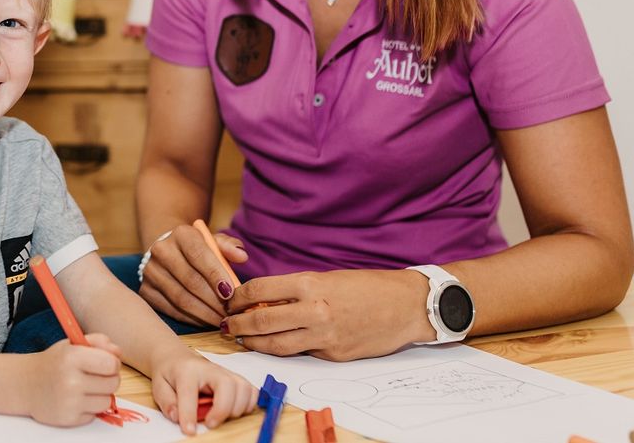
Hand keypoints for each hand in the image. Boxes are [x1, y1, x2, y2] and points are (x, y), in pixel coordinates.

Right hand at [26, 334, 122, 426]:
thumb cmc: (54, 362)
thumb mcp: (73, 344)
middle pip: (113, 383)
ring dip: (100, 395)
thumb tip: (118, 353)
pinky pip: (94, 415)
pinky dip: (88, 408)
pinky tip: (75, 399)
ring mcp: (69, 402)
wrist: (25, 384)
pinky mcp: (68, 419)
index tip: (104, 363)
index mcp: (72, 356)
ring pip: (106, 401)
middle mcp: (70, 380)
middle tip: (94, 375)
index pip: (112, 364)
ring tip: (85, 388)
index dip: (112, 363)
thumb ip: (99, 342)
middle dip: (108, 378)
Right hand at [139, 223, 248, 326]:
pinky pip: (171, 310)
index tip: (231, 293)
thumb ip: (229, 246)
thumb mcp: (214, 242)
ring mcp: (151, 272)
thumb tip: (241, 256)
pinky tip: (205, 320)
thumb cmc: (198, 250)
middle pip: (190, 280)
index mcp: (181, 234)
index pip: (198, 254)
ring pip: (181, 298)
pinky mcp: (146, 291)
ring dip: (205, 313)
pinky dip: (191, 319)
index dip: (215, 274)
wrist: (168, 252)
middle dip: (213, 300)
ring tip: (221, 319)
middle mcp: (161, 250)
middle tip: (231, 312)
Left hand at [149, 350, 259, 435]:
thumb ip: (167, 402)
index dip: (190, 414)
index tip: (189, 430)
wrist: (178, 358)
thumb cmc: (170, 373)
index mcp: (187, 371)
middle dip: (223, 409)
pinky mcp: (236, 379)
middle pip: (227, 385)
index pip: (190, 392)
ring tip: (222, 417)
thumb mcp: (159, 385)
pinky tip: (234, 411)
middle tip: (210, 423)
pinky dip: (248, 404)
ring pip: (244, 388)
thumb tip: (177, 418)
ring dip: (237, 408)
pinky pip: (252, 391)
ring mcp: (226, 373)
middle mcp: (210, 369)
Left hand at [223, 268, 432, 360]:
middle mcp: (314, 310)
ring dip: (253, 343)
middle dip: (237, 324)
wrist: (407, 306)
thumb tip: (263, 300)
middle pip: (260, 320)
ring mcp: (324, 336)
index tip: (230, 300)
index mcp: (310, 284)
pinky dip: (284, 349)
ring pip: (275, 344)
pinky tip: (275, 344)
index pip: (259, 290)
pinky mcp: (334, 355)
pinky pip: (302, 353)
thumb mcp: (327, 278)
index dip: (238, 297)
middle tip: (226, 324)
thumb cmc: (368, 287)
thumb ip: (296, 290)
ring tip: (241, 338)